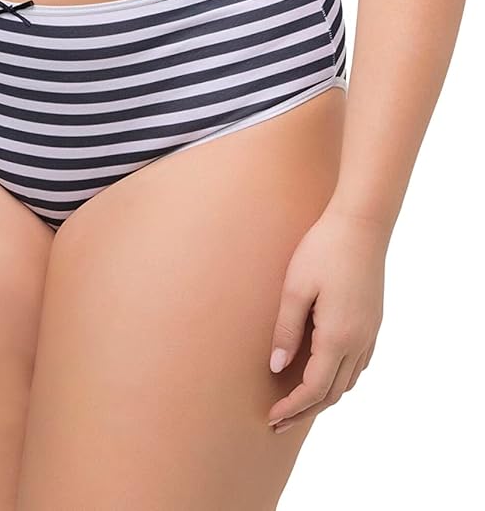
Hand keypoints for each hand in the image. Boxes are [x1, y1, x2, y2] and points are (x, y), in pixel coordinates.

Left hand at [267, 205, 386, 431]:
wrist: (362, 223)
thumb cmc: (323, 249)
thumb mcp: (295, 287)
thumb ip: (286, 330)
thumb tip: (276, 367)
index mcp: (338, 336)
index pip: (314, 389)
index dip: (292, 407)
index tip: (271, 417)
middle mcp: (359, 341)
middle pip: (333, 393)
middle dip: (305, 410)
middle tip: (279, 422)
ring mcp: (371, 332)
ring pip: (348, 381)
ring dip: (324, 397)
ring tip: (299, 403)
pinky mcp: (374, 322)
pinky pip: (359, 364)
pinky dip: (340, 378)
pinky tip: (325, 373)